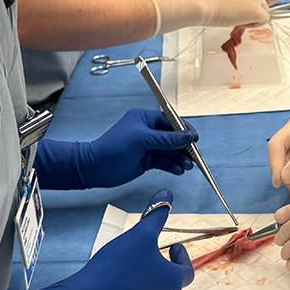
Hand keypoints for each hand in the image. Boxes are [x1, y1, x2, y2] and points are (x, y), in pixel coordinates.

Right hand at [0, 192, 192, 289]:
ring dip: (146, 283)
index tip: (172, 247)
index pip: (187, 271)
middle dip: (162, 268)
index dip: (181, 257)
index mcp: (172, 282)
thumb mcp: (139, 234)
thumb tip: (167, 194)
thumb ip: (157, 214)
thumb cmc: (117, 265)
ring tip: (131, 269)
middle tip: (149, 255)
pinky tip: (115, 287)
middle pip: (169, 284)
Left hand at [35, 109, 196, 190]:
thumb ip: (167, 139)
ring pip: (169, 151)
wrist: (95, 168)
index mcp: (145, 119)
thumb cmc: (113, 147)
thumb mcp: (142, 140)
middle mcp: (147, 131)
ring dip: (179, 158)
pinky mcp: (146, 161)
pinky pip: (163, 162)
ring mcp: (147, 147)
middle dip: (184, 146)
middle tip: (195, 156)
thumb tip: (188, 137)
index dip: (184, 130)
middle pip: (172, 137)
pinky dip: (172, 166)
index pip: (170, 121)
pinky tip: (178, 170)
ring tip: (187, 166)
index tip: (194, 138)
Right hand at [140, 0, 269, 33]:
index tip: (233, 4)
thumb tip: (237, 0)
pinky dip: (255, 24)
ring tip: (236, 18)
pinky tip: (241, 22)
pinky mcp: (256, 9)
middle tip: (235, 14)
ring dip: (253, 16)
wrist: (199, 2)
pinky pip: (264, 19)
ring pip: (263, 8)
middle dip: (250, 7)